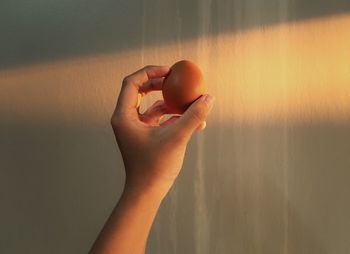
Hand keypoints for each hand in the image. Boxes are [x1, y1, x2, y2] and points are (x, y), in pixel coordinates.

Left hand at [111, 65, 213, 198]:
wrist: (146, 192)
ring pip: (152, 106)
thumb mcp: (177, 137)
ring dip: (171, 103)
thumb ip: (193, 116)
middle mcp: (126, 120)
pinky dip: (173, 118)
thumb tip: (209, 98)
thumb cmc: (155, 167)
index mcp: (124, 116)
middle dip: (160, 84)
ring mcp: (135, 128)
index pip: (132, 83)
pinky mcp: (145, 136)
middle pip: (140, 90)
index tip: (170, 71)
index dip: (150, 72)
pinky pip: (158, 120)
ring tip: (190, 102)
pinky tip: (192, 122)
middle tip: (176, 79)